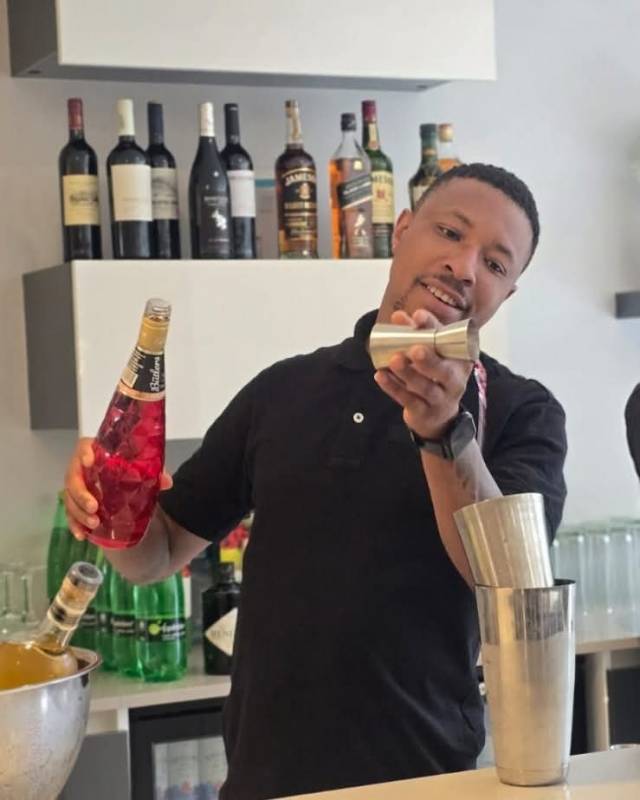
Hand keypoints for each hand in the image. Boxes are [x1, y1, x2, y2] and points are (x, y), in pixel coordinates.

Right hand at [63, 437, 172, 540]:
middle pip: (73, 478)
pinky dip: (75, 524)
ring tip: (94, 523)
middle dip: (81, 494)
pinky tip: (82, 535)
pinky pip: (70, 513)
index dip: (84, 452)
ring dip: (79, 512)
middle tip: (94, 507)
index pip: (84, 446)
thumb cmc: (129, 465)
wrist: (122, 476)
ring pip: (69, 498)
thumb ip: (154, 471)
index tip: (90, 461)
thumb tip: (167, 482)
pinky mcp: (76, 503)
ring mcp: (77, 486)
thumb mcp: (141, 465)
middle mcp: (81, 467)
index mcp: (95, 451)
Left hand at [373, 308, 473, 439]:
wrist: (439, 417)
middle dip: (429, 359)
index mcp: (460, 359)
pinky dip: (393, 388)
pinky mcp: (425, 413)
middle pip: (444, 371)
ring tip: (394, 360)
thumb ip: (416, 335)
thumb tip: (398, 316)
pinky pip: (409, 400)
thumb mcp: (431, 355)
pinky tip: (380, 375)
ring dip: (408, 373)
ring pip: (425, 387)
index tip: (418, 315)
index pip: (449, 340)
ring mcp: (441, 399)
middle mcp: (455, 380)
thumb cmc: (434, 376)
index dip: (433, 327)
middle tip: (415, 348)